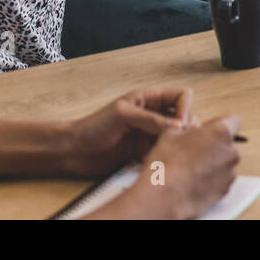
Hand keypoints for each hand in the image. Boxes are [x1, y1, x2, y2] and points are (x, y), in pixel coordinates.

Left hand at [60, 88, 195, 178]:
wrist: (74, 150)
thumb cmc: (93, 126)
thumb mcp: (123, 114)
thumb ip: (150, 119)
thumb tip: (178, 125)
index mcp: (149, 99)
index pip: (181, 96)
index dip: (185, 108)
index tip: (180, 125)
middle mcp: (153, 115)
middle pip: (184, 117)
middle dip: (185, 128)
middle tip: (175, 141)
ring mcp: (150, 134)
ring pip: (176, 137)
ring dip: (175, 144)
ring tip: (167, 152)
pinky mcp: (145, 152)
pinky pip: (164, 153)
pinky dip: (165, 157)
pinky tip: (156, 162)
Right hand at [120, 115, 241, 218]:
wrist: (165, 197)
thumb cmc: (168, 163)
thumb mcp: (171, 133)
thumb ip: (187, 127)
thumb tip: (190, 130)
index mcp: (222, 133)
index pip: (233, 121)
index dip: (218, 123)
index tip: (204, 130)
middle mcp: (231, 152)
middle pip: (227, 144)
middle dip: (213, 145)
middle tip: (193, 150)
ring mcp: (230, 174)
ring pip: (224, 163)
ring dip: (212, 163)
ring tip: (190, 169)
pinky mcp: (224, 191)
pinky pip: (220, 180)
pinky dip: (210, 180)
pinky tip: (192, 182)